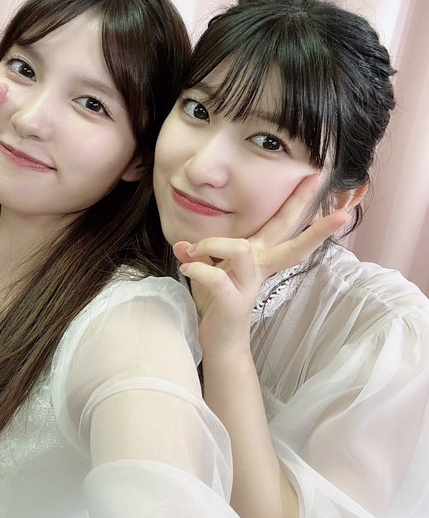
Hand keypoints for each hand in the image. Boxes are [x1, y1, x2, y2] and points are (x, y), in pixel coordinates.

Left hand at [174, 175, 349, 354]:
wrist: (219, 341)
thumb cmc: (218, 300)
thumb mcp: (211, 269)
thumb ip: (202, 254)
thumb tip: (182, 244)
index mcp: (260, 255)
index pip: (284, 225)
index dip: (301, 202)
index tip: (317, 176)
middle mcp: (260, 268)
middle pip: (292, 243)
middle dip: (310, 221)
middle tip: (334, 204)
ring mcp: (250, 286)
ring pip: (241, 250)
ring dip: (213, 245)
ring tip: (194, 251)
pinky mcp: (234, 302)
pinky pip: (217, 277)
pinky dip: (197, 269)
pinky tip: (187, 268)